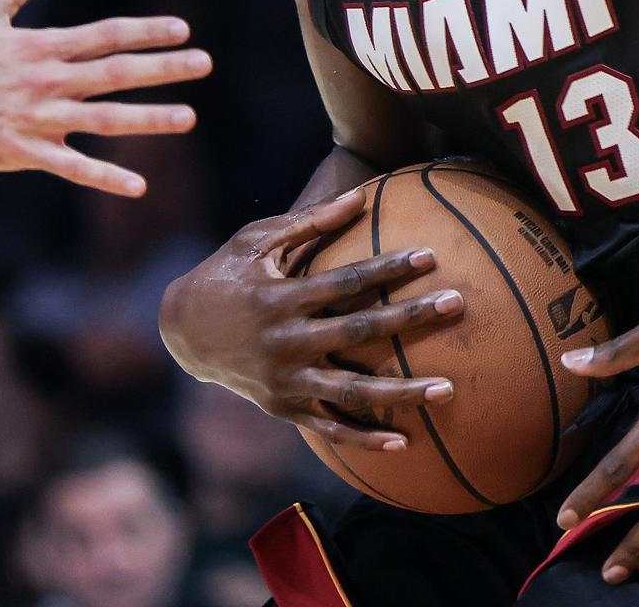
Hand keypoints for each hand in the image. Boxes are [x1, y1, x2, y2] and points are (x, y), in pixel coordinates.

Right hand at [0, 0, 209, 194]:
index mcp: (40, 45)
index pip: (104, 35)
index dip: (145, 32)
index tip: (182, 29)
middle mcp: (44, 80)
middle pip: (114, 73)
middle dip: (163, 69)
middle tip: (204, 64)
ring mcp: (34, 118)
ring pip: (102, 119)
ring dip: (148, 119)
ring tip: (188, 118)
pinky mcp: (20, 152)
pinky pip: (70, 167)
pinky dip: (104, 176)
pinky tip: (138, 185)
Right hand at [158, 189, 464, 448]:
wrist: (182, 332)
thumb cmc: (225, 274)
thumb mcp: (256, 240)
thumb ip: (309, 221)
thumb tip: (361, 196)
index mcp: (280, 298)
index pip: (346, 281)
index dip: (388, 268)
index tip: (430, 255)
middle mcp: (284, 341)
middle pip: (359, 331)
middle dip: (411, 318)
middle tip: (457, 305)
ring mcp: (285, 380)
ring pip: (353, 390)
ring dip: (402, 392)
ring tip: (448, 389)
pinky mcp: (284, 408)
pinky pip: (330, 428)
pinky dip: (365, 439)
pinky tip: (404, 443)